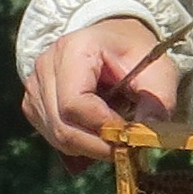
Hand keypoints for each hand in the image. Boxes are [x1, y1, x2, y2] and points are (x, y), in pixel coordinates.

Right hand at [21, 15, 181, 163]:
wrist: (112, 42)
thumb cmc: (135, 55)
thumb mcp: (159, 71)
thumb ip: (158, 102)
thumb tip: (145, 137)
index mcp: (74, 49)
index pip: (76, 103)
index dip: (103, 129)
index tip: (130, 139)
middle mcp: (46, 65)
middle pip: (62, 125)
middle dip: (97, 146)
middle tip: (126, 151)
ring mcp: (34, 85)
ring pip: (56, 136)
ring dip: (88, 147)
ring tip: (114, 136)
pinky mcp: (32, 103)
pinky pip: (51, 136)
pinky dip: (77, 144)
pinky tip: (96, 133)